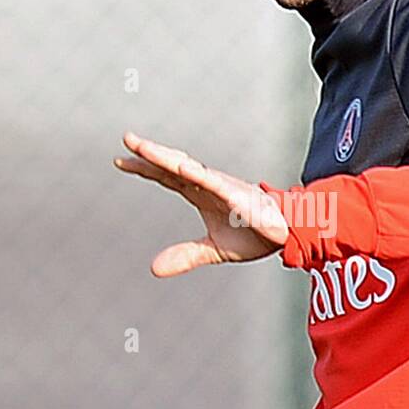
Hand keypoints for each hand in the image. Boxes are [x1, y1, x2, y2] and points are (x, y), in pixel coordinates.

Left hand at [113, 130, 288, 276]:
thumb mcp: (213, 250)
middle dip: (149, 153)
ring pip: (190, 168)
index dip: (144, 168)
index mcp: (200, 193)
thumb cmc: (255, 234)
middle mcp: (208, 184)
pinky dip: (198, 174)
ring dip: (166, 157)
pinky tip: (180, 165)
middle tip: (126, 139)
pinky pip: (216, 183)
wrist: (288, 234)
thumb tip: (154, 269)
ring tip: (143, 148)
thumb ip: (185, 255)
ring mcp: (223, 187)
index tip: (120, 161)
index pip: (167, 176)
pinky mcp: (239, 196)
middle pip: (173, 165)